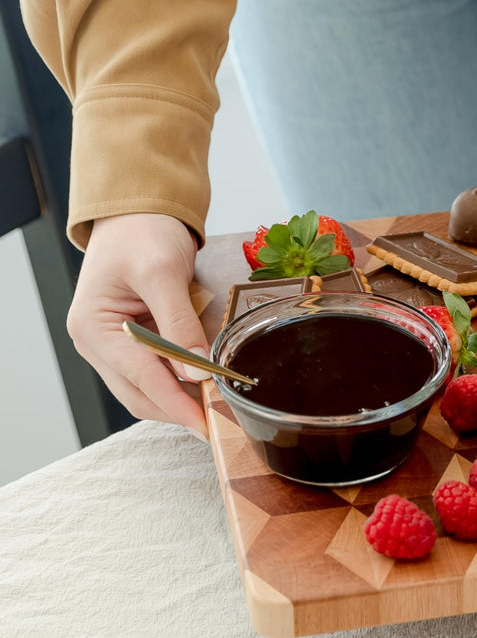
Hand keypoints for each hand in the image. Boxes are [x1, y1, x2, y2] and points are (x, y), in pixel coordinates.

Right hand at [67, 213, 209, 436]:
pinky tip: (205, 387)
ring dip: (180, 400)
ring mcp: (111, 346)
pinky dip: (178, 384)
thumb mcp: (162, 272)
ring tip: (218, 409)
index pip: (141, 378)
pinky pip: (154, 373)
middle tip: (221, 422)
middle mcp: (96, 344)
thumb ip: (178, 323)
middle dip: (180, 409)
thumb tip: (196, 370)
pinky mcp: (130, 343)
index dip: (178, 403)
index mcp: (93, 328)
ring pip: (146, 390)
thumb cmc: (143, 233)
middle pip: (140, 394)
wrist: (137, 213)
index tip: (209, 425)